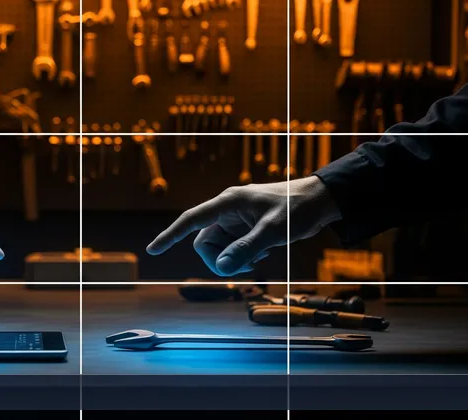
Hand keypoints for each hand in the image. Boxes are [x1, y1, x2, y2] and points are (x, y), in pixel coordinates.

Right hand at [146, 176, 340, 276]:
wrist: (320, 202)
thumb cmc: (297, 210)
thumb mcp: (273, 232)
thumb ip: (246, 250)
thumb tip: (222, 269)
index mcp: (228, 203)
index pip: (191, 220)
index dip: (170, 236)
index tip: (153, 250)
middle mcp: (227, 211)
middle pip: (204, 242)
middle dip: (218, 260)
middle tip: (243, 268)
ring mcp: (235, 220)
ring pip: (218, 248)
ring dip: (233, 259)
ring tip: (260, 256)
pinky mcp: (245, 228)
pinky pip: (232, 248)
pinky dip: (243, 256)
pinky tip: (264, 252)